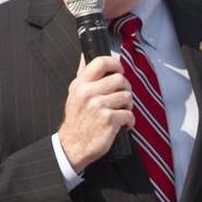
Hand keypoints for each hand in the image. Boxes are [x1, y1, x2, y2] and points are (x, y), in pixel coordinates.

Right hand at [57, 55, 133, 172]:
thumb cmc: (76, 120)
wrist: (72, 146)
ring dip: (128, 105)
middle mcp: (88, 93)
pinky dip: (129, 121)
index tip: (119, 70)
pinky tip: (122, 124)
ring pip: (126, 96)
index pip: (101, 62)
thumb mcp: (74, 94)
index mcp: (80, 84)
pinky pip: (129, 114)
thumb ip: (82, 75)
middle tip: (122, 97)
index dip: (115, 64)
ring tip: (121, 111)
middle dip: (125, 88)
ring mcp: (99, 106)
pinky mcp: (109, 120)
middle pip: (119, 79)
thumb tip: (85, 55)